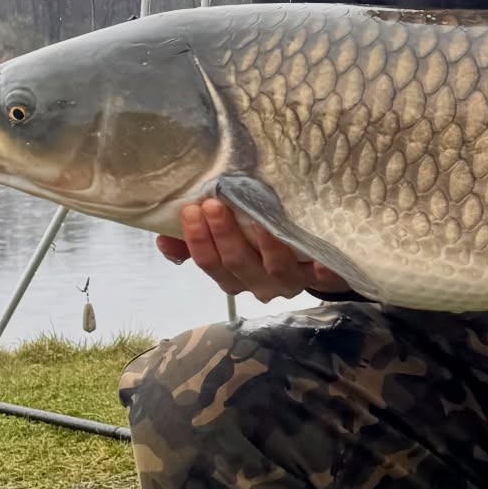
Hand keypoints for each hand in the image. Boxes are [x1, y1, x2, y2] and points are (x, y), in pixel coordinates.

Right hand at [156, 198, 350, 301]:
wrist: (319, 263)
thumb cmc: (266, 249)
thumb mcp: (229, 246)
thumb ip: (196, 245)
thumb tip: (162, 239)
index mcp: (236, 278)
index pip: (211, 265)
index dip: (198, 241)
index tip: (191, 211)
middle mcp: (261, 284)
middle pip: (238, 264)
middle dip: (224, 235)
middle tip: (214, 204)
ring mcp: (293, 281)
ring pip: (274, 267)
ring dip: (264, 242)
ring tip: (256, 216)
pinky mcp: (324, 276)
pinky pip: (322, 276)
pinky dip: (320, 269)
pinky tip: (320, 259)